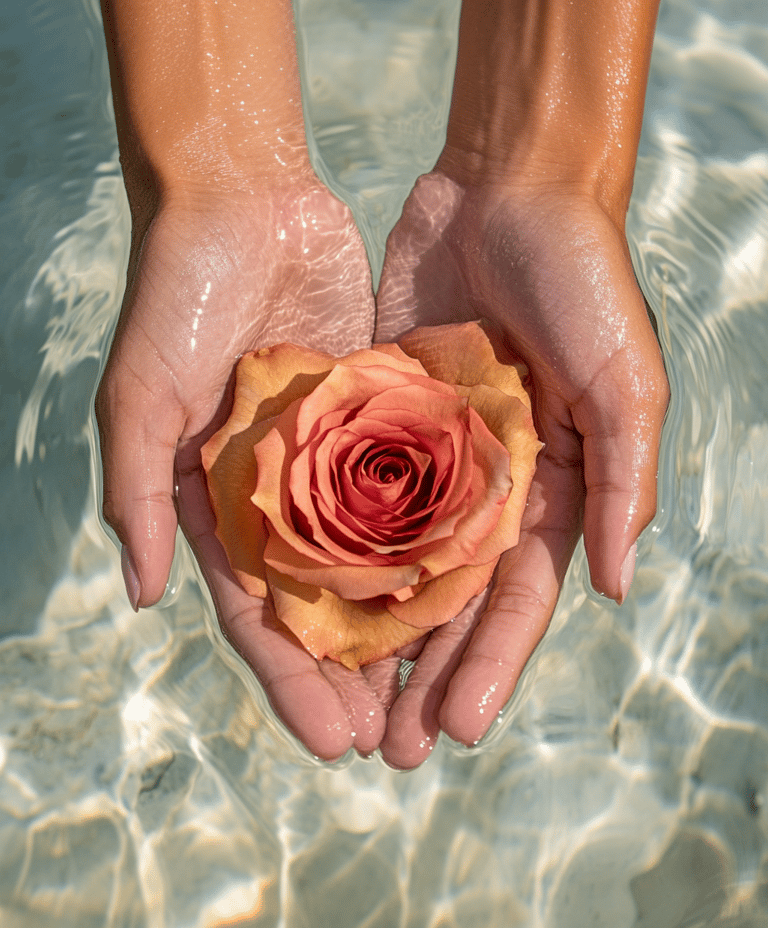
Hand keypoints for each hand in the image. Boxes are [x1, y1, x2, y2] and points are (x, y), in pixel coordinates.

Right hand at [96, 180, 400, 759]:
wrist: (244, 201)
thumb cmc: (177, 296)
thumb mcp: (141, 396)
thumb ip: (138, 492)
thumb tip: (142, 593)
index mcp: (219, 502)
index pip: (258, 612)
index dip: (292, 679)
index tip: (331, 742)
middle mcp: (282, 492)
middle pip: (325, 604)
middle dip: (355, 676)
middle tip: (395, 743)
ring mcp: (336, 456)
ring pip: (378, 559)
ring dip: (405, 627)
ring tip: (438, 690)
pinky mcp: (383, 412)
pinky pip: (415, 488)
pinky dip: (437, 541)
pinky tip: (468, 590)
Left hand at [374, 170, 668, 767]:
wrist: (509, 186)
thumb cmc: (582, 279)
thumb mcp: (623, 379)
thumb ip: (624, 478)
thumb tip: (621, 586)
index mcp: (552, 487)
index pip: (519, 596)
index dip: (492, 663)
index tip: (457, 727)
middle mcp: (488, 484)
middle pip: (450, 599)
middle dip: (427, 673)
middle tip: (391, 749)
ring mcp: (428, 454)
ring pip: (392, 562)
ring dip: (373, 632)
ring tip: (344, 700)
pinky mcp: (377, 413)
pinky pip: (348, 491)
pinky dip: (330, 545)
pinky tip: (300, 596)